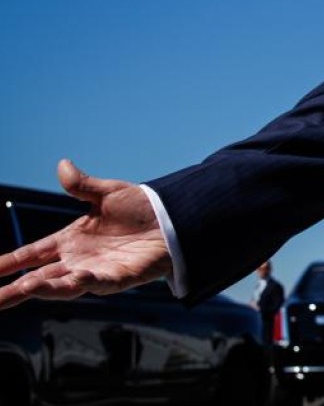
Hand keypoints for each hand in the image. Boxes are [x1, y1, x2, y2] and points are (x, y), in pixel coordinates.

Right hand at [0, 160, 172, 308]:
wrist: (176, 218)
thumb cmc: (142, 208)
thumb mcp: (108, 193)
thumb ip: (82, 185)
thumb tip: (62, 165)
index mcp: (70, 241)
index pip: (31, 254)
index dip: (8, 264)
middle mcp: (78, 260)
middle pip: (38, 277)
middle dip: (14, 290)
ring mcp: (97, 271)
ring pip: (64, 285)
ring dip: (44, 288)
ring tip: (22, 289)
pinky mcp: (120, 278)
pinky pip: (99, 283)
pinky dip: (85, 283)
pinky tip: (73, 280)